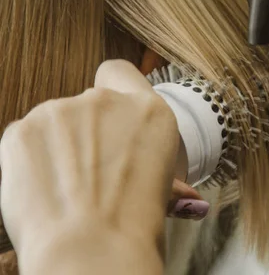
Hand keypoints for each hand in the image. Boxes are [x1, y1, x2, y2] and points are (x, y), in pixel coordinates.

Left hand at [0, 60, 180, 273]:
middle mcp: (107, 100)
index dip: (111, 92)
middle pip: (86, 104)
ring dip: (58, 147)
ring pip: (54, 123)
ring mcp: (62, 110)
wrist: (91, 249)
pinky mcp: (24, 128)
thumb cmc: (133, 227)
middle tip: (91, 174)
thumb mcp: (163, 194)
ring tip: (67, 188)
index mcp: (150, 111)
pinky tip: (45, 189)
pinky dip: (30, 161)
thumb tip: (191, 202)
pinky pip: (24, 138)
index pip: (119, 72)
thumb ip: (168, 179)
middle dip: (86, 131)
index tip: (108, 117)